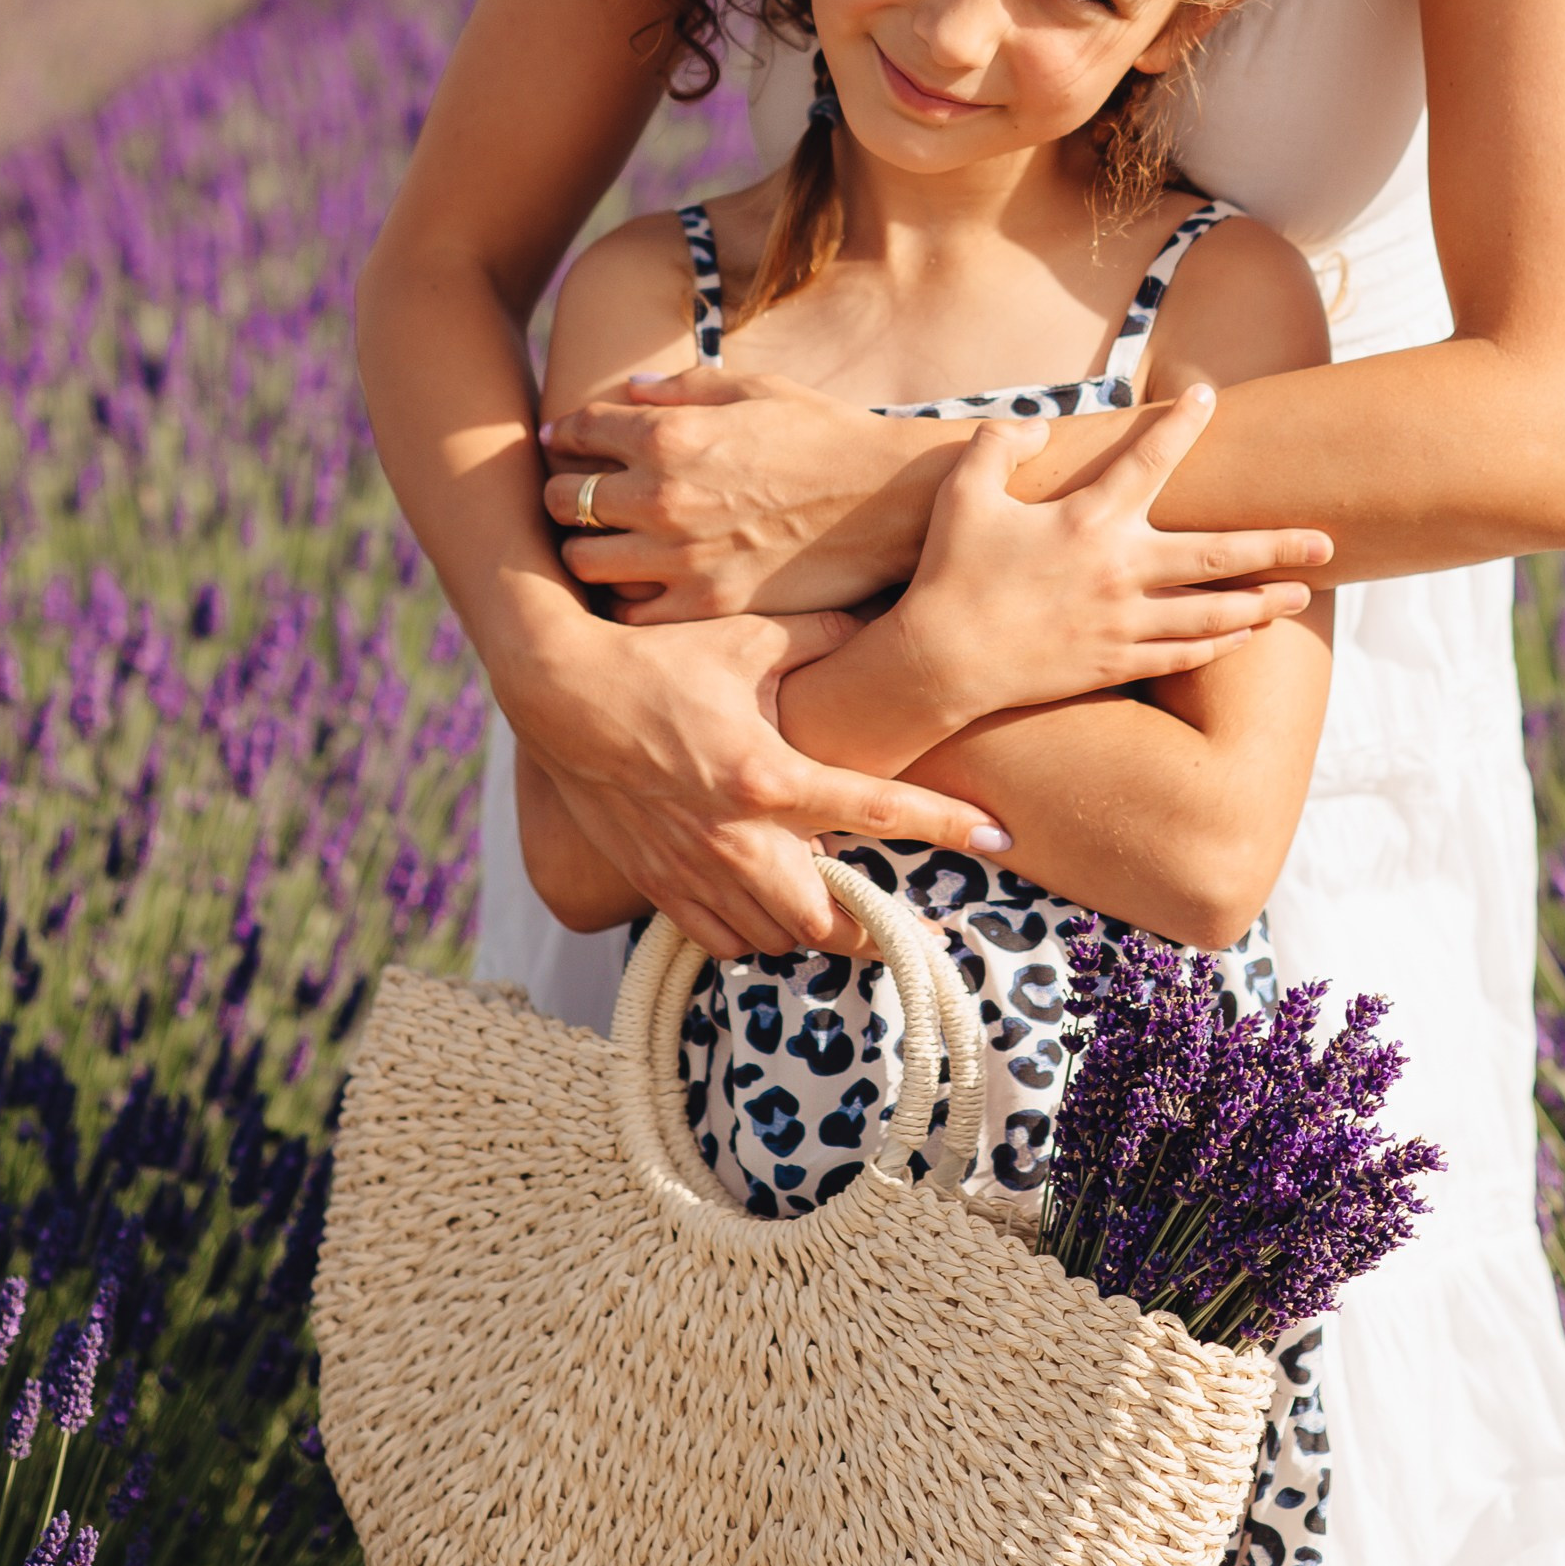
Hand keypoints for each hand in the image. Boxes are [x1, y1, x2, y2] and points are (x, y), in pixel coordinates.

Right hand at [493, 596, 1013, 958]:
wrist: (562, 694)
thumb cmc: (660, 657)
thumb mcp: (749, 635)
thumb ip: (825, 637)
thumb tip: (883, 625)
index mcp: (767, 774)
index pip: (876, 810)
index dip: (947, 825)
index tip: (1002, 838)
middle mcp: (734, 836)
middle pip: (828, 919)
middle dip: (878, 926)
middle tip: (916, 921)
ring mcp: (693, 868)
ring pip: (776, 938)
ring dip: (818, 932)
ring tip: (851, 915)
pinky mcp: (657, 883)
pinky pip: (721, 940)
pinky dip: (757, 936)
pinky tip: (775, 911)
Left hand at [540, 367, 945, 615]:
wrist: (888, 502)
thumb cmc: (825, 434)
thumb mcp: (756, 390)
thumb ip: (683, 387)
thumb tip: (630, 391)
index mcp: (670, 434)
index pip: (581, 431)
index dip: (569, 433)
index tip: (568, 441)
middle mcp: (662, 496)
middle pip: (563, 500)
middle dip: (566, 493)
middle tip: (581, 496)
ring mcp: (680, 557)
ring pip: (582, 561)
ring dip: (588, 548)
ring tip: (609, 543)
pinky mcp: (704, 605)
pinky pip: (628, 612)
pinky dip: (627, 598)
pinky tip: (646, 583)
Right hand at [876, 386, 1332, 742]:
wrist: (941, 661)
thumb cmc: (950, 573)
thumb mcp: (963, 494)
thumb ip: (999, 444)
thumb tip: (1040, 424)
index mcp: (1087, 520)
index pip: (1150, 460)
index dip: (1182, 424)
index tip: (1210, 396)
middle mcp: (1118, 570)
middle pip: (1217, 555)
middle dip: (1277, 546)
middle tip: (1325, 540)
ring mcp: (1123, 622)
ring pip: (1213, 613)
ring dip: (1262, 602)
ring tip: (1302, 594)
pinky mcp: (1115, 662)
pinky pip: (1183, 654)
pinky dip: (1219, 644)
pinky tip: (1243, 635)